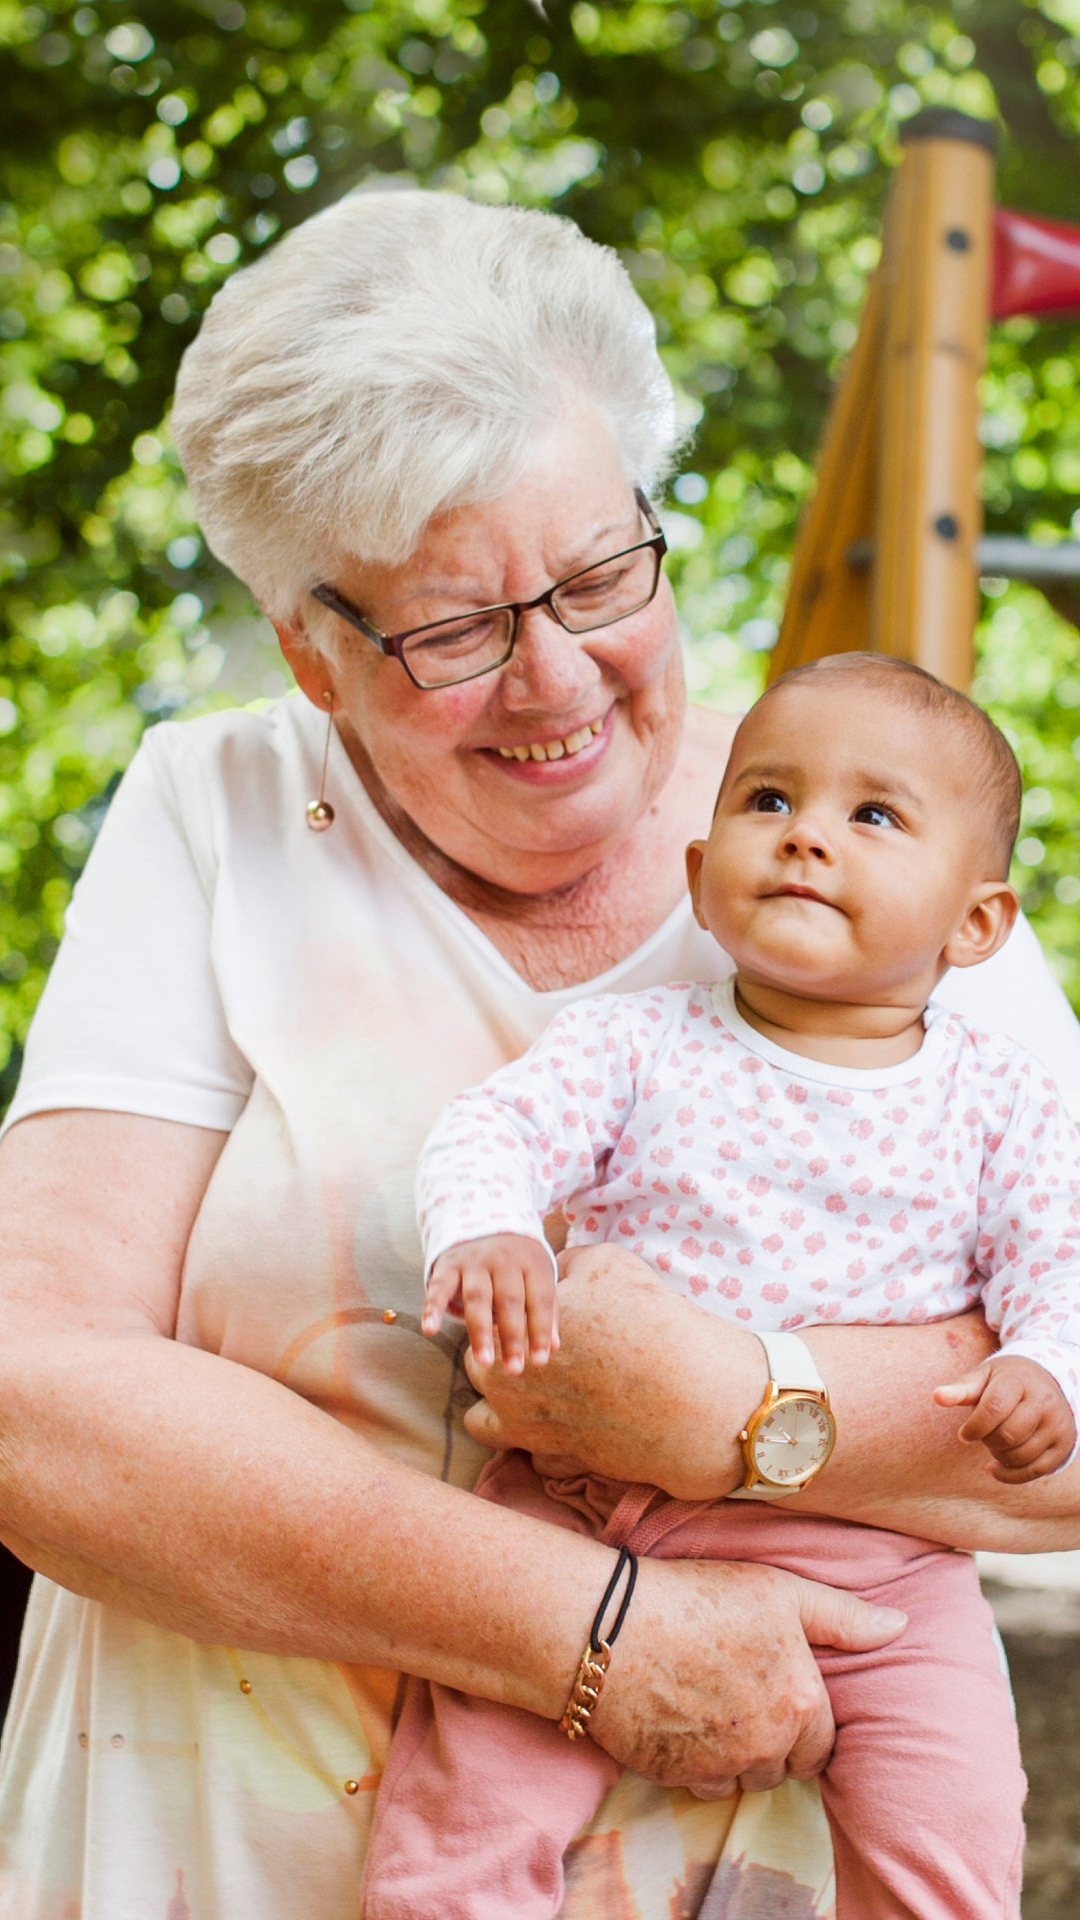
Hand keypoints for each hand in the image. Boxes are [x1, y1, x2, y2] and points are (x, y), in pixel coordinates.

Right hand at [421, 1233, 557, 1372]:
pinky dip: (432, 1308)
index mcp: (531, 1262)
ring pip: (477, 1297)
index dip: (540, 1331)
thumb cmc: (517, 1259)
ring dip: (480, 1331)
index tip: (540, 1361)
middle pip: (509, 1300)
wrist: (483, 1217)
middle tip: (514, 1370)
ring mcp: (474, 1261)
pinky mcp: (448, 1264)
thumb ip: (546, 1309)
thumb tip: (553, 1348)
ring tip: (484, 1361)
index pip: (539, 1299)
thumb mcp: (537, 1274)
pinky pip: (439, 1287)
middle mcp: (503, 1259)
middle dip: (512, 1337)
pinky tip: (430, 1329)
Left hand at [463, 1243, 746, 1497]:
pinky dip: (537, 1441)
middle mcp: (510, 1383)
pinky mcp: (556, 1458)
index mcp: (514, 1330)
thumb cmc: (650, 1321)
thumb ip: (566, 1264)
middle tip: (531, 1349)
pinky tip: (563, 1421)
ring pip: (480, 1421)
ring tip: (531, 1392)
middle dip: (497, 1356)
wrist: (689, 1397)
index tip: (525, 1312)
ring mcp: (529, 1427)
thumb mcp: (607, 1264)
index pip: (485, 1318)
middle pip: (477, 1366)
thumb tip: (554, 1271)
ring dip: (498, 1406)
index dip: (505, 1311)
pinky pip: (526, 1454)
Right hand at [588, 1556, 906, 1793]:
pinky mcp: (675, 1776)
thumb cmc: (697, 1598)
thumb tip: (898, 1627)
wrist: (611, 1626)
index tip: (780, 1695)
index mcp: (800, 1704)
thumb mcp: (778, 1590)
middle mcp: (767, 1746)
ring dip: (735, 1757)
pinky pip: (698, 1783)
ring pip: (741, 1780)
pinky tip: (681, 1719)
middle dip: (772, 1743)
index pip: (823, 1746)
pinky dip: (695, 1762)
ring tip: (710, 1705)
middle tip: (743, 1697)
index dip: (804, 1723)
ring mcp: (719, 1766)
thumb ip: (841, 1616)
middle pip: (783, 1767)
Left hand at [934, 1355, 1075, 1483]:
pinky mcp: (1063, 1445)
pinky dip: (1010, 1475)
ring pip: (1020, 1455)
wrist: (1047, 1381)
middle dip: (987, 1440)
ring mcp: (1057, 1424)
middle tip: (982, 1434)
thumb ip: (961, 1388)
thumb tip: (937, 1396)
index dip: (974, 1427)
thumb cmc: (1006, 1380)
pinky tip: (995, 1468)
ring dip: (999, 1456)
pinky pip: (1034, 1471)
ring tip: (994, 1442)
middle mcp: (1044, 1401)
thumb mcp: (984, 1376)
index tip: (964, 1434)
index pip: (993, 1409)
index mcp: (1019, 1380)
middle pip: (1008, 1434)